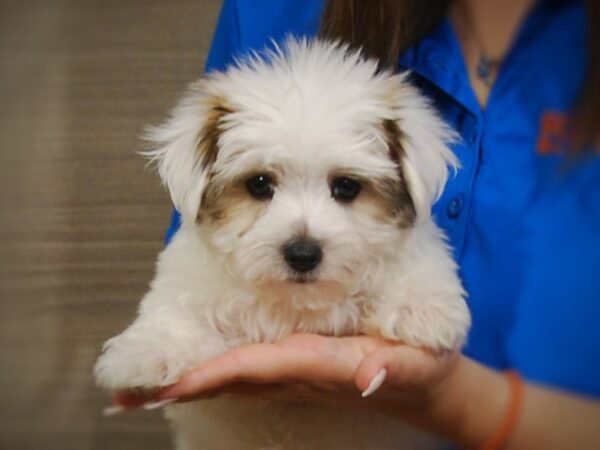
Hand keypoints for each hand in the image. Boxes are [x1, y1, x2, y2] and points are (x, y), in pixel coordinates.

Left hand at [114, 333, 458, 419]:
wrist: (419, 388)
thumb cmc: (419, 371)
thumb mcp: (418, 364)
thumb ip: (394, 367)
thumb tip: (369, 374)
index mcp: (321, 365)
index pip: (263, 368)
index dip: (220, 374)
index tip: (177, 382)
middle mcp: (298, 372)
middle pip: (234, 379)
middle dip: (186, 382)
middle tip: (133, 390)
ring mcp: (293, 373)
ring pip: (234, 378)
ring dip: (190, 380)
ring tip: (142, 385)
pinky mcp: (294, 368)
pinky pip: (245, 372)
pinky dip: (211, 375)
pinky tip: (186, 375)